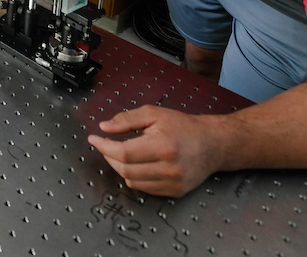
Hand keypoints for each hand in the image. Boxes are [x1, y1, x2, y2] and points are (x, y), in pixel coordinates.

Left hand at [87, 106, 225, 196]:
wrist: (213, 144)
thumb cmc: (184, 126)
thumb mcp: (154, 114)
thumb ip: (127, 120)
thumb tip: (104, 127)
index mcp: (163, 147)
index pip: (123, 153)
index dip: (104, 146)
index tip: (94, 138)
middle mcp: (168, 169)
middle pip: (125, 169)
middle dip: (109, 156)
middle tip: (105, 144)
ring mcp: (172, 183)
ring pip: (132, 181)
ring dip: (119, 167)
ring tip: (120, 153)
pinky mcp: (175, 192)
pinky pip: (144, 188)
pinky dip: (134, 177)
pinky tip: (135, 164)